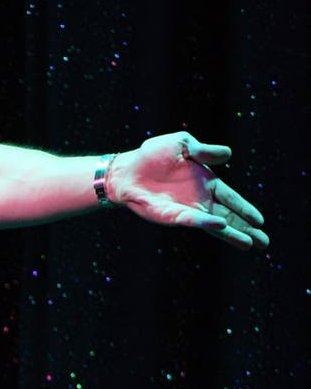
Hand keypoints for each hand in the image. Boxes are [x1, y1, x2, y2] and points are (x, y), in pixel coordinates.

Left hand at [109, 131, 268, 249]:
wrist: (124, 169)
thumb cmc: (151, 155)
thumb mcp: (180, 144)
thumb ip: (203, 150)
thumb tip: (227, 153)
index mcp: (205, 182)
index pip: (231, 198)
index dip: (245, 208)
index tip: (260, 220)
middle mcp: (199, 199)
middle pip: (228, 216)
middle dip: (247, 228)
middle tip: (264, 242)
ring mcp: (187, 210)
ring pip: (215, 225)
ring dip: (233, 234)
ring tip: (251, 244)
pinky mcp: (172, 216)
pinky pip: (193, 220)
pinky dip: (207, 224)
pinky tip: (222, 227)